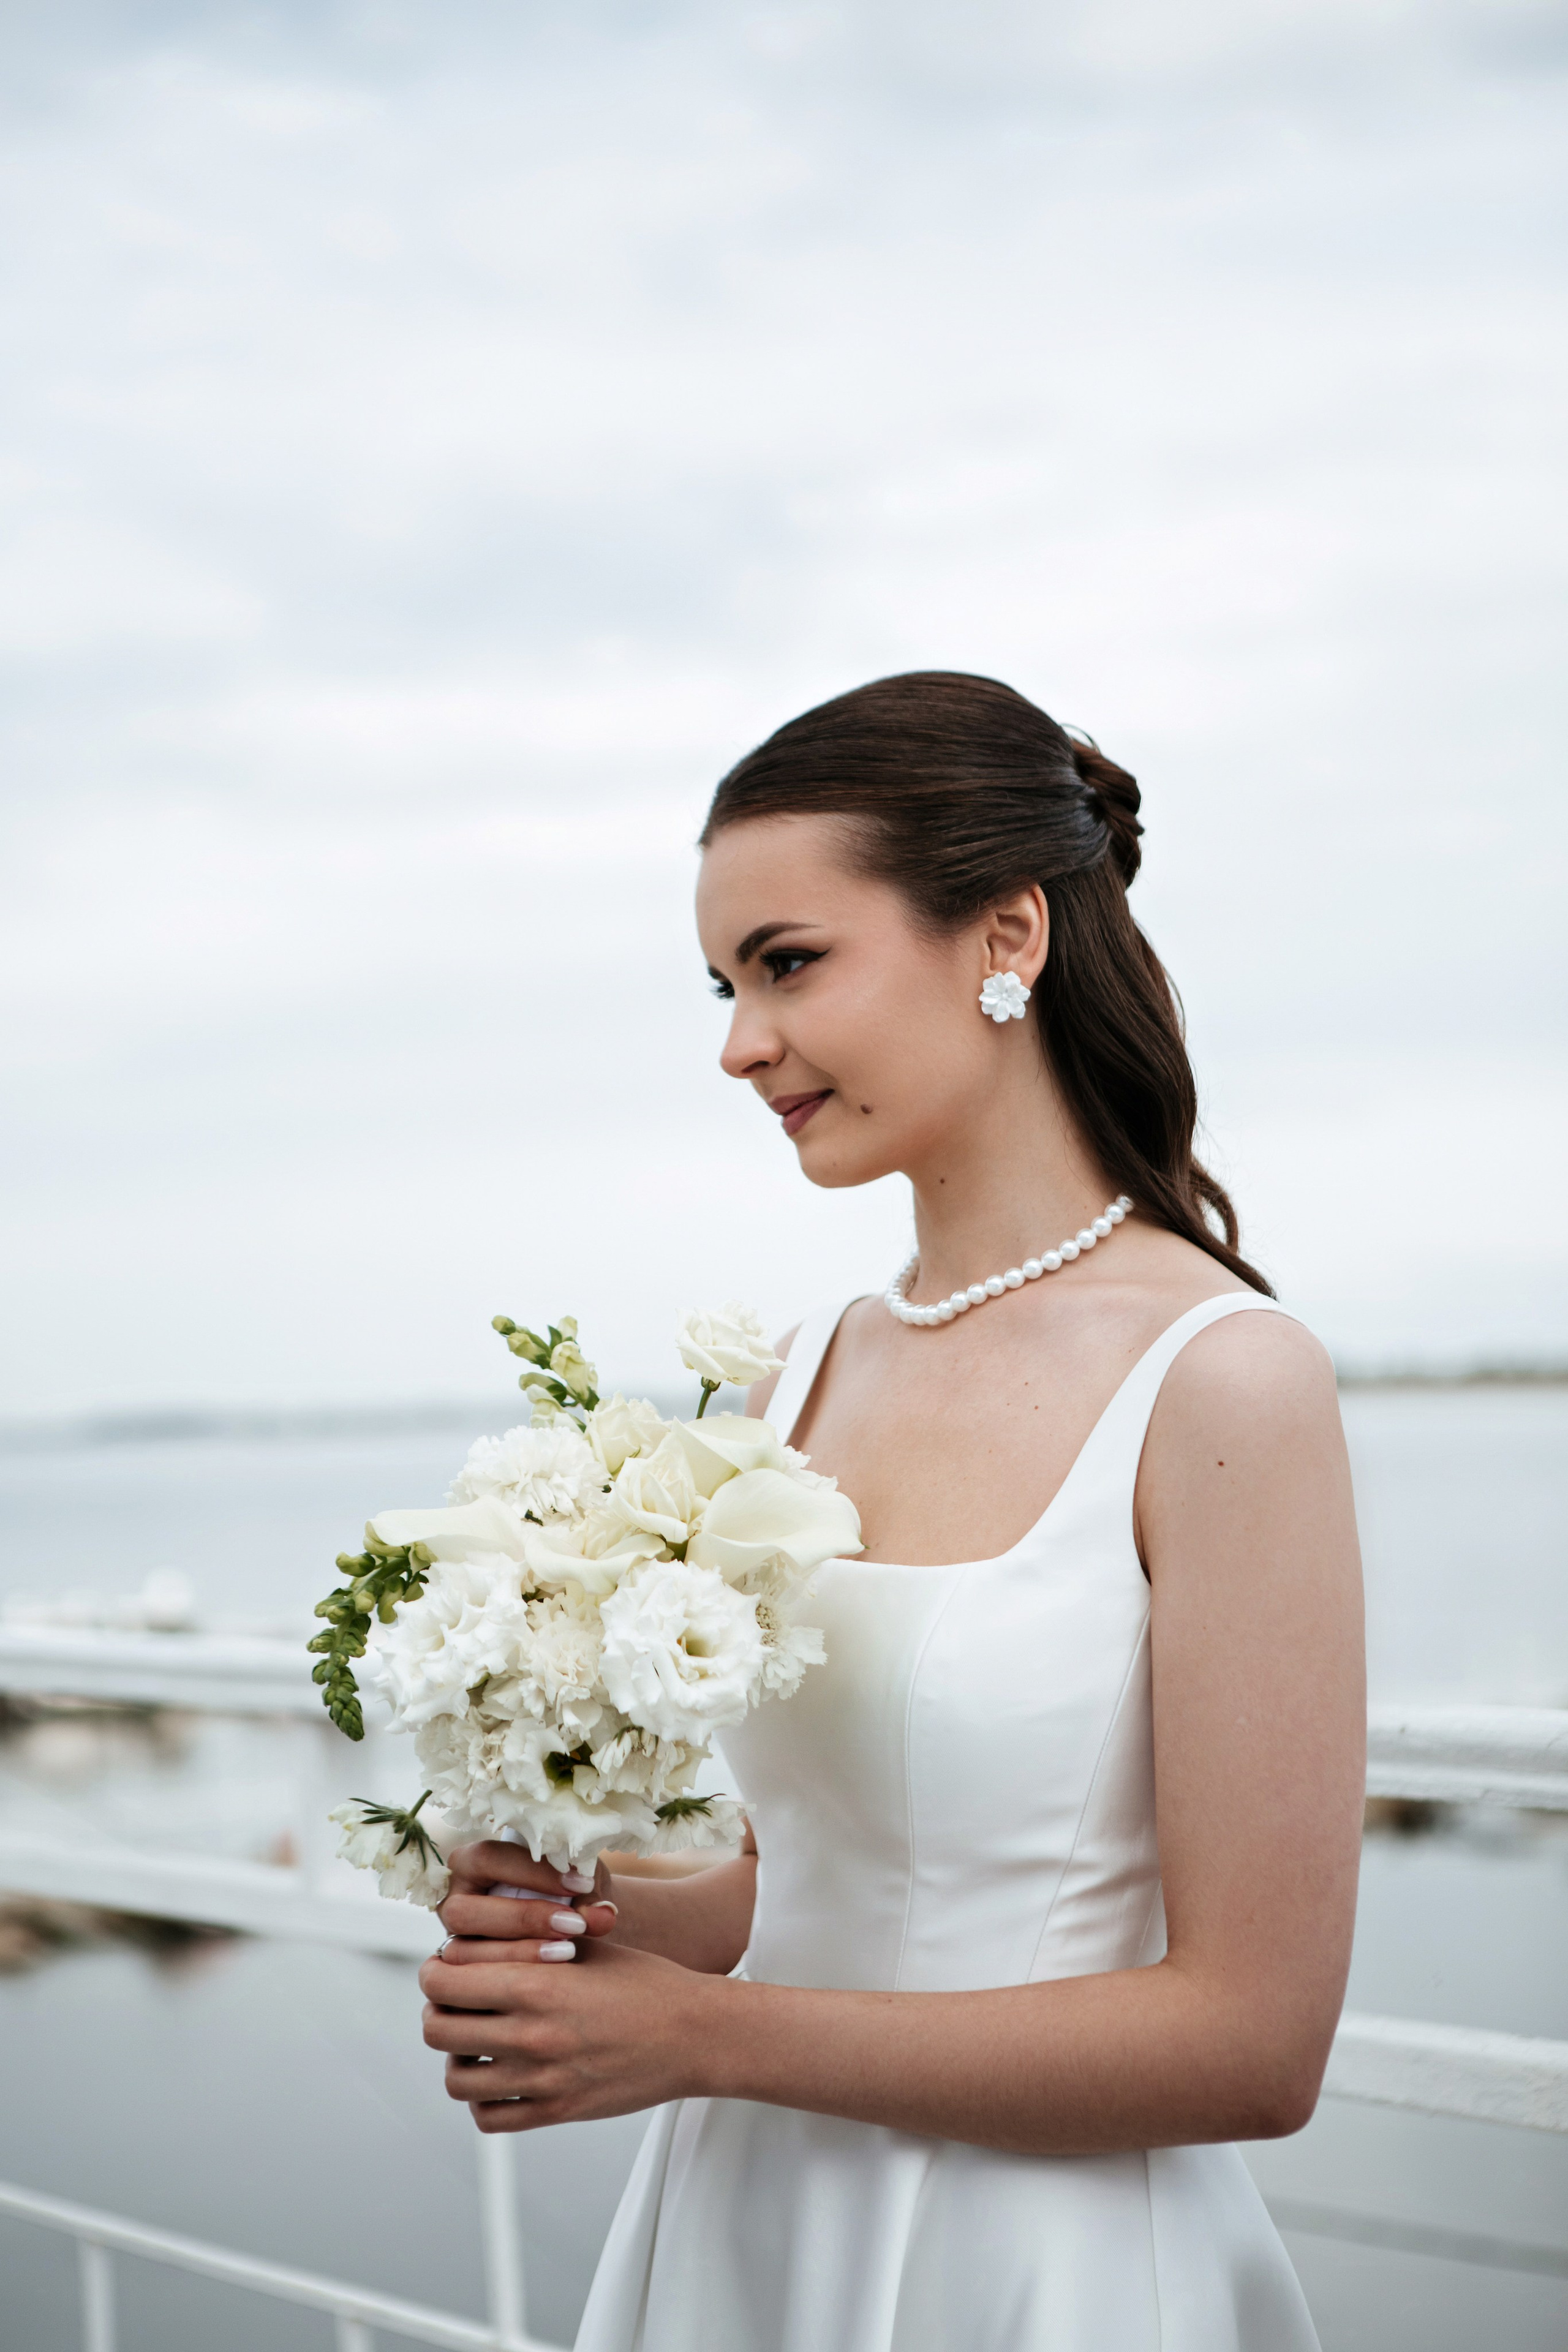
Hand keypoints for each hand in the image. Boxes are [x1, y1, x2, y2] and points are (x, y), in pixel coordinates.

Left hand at [419, 1936, 715, 2130]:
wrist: (695, 2034)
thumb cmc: (646, 1982)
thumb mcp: (587, 1948)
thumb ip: (530, 1946)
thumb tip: (479, 1942)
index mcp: (537, 1985)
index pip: (445, 1982)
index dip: (436, 1971)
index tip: (445, 1967)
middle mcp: (532, 2035)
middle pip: (438, 2030)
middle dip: (439, 2010)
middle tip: (455, 2002)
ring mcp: (542, 2081)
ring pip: (456, 2080)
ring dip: (457, 2057)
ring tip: (477, 2041)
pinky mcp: (557, 2112)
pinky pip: (489, 2117)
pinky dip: (483, 2099)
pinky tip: (500, 2075)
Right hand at [434, 1840, 618, 1964]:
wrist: (572, 1924)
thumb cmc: (572, 1891)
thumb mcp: (582, 1881)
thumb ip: (590, 1893)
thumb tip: (603, 1914)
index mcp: (471, 1862)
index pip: (488, 1858)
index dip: (533, 1872)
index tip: (581, 1883)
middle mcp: (453, 1901)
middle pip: (464, 1911)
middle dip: (522, 1918)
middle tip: (574, 1926)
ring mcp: (452, 1941)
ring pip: (463, 1952)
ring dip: (518, 1954)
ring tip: (568, 1952)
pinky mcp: (461, 1975)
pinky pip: (473, 1983)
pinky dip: (512, 1980)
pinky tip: (551, 1978)